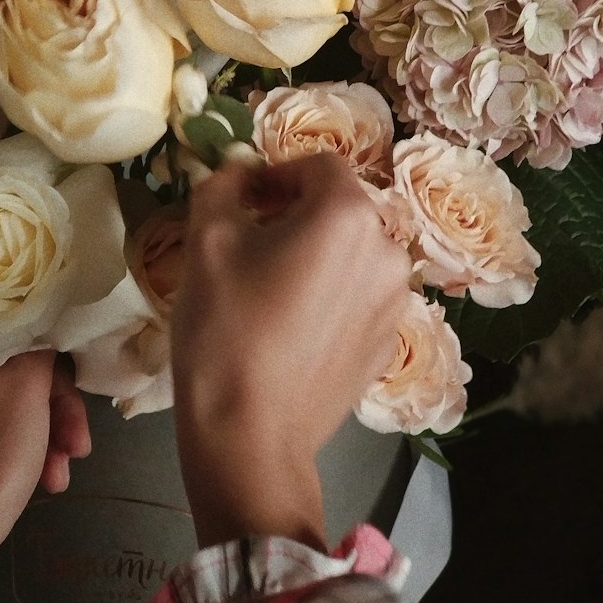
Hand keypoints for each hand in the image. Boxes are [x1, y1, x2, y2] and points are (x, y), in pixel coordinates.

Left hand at [0, 343, 90, 602]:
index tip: (81, 364)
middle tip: (78, 438)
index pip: (15, 321)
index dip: (55, 342)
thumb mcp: (28, 383)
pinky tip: (49, 478)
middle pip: (22, 367)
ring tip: (64, 467)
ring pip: (18, 401)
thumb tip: (51, 318)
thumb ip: (42, 344)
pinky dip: (30, 448)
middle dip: (58, 405)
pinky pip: (4, 428)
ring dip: (51, 433)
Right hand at [171, 153, 410, 550]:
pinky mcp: (389, 343)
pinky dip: (333, 293)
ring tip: (272, 283)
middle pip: (343, 208)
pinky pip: (361, 296)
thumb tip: (240, 171)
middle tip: (252, 238)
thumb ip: (224, 186)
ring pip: (355, 253)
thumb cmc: (226, 329)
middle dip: (299, 211)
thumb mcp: (206, 240)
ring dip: (319, 253)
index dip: (278, 173)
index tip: (244, 198)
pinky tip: (293, 324)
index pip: (319, 165)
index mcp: (349, 215)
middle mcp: (388, 250)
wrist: (250, 437)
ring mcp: (396, 301)